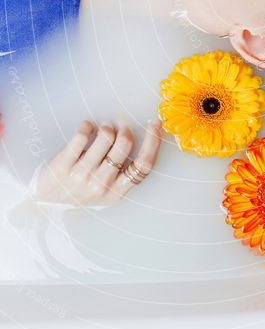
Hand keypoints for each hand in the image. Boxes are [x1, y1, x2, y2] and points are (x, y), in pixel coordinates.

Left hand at [33, 118, 161, 206]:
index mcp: (116, 193)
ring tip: (101, 129)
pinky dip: (88, 126)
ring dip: (106, 127)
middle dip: (125, 128)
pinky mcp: (63, 165)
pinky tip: (86, 129)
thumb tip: (133, 137)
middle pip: (125, 145)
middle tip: (120, 124)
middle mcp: (100, 186)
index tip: (154, 124)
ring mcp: (81, 176)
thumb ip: (120, 171)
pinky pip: (83, 135)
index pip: (144, 165)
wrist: (44, 205)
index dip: (153, 141)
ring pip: (106, 137)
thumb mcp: (105, 191)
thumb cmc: (79, 193)